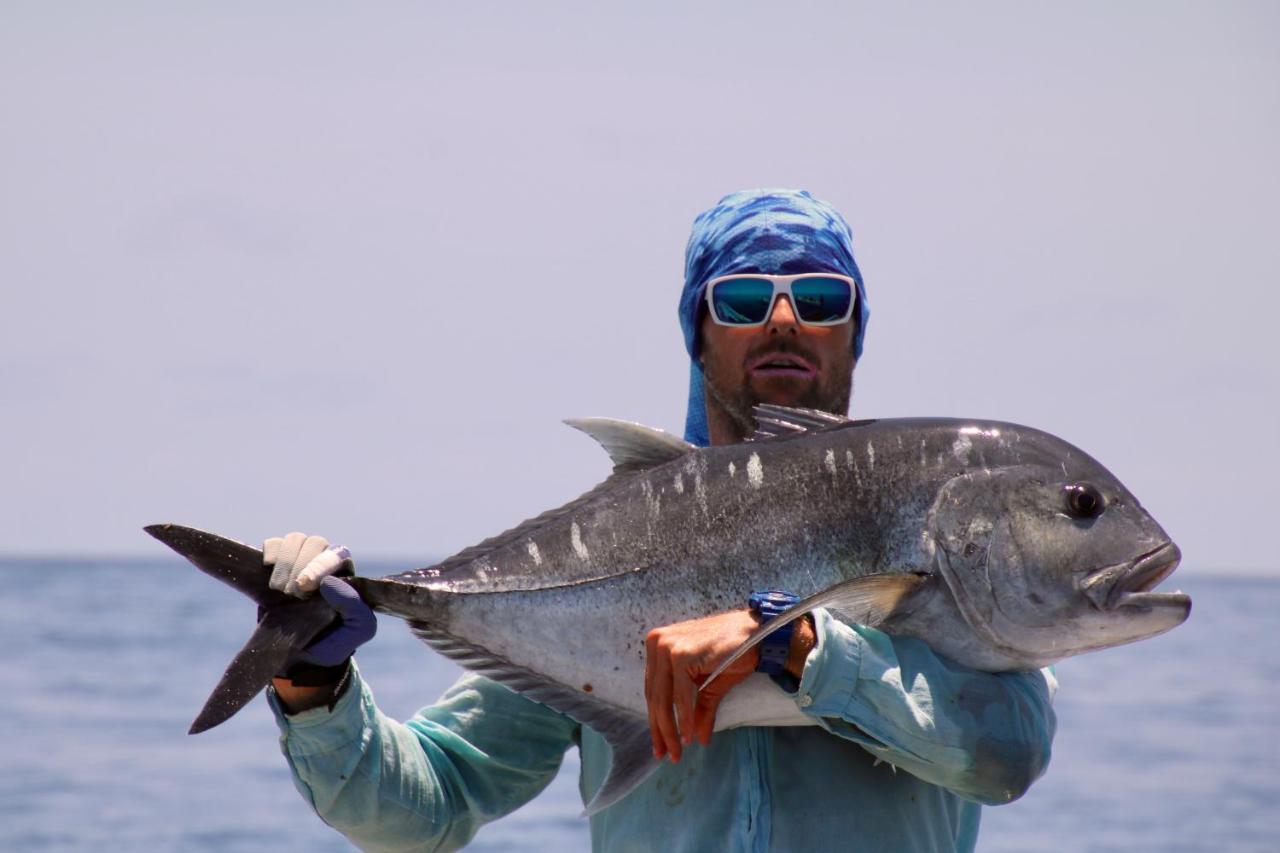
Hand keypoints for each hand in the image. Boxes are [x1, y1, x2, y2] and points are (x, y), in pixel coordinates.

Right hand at [262, 533, 376, 712]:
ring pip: (296, 540)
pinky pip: (274, 544)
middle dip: (299, 565)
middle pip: (315, 543)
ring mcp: (299, 564)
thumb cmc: (332, 643)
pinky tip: (267, 567)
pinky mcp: (276, 567)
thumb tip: (330, 582)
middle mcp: (324, 565)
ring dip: (285, 560)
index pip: (338, 554)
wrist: (296, 658)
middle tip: (291, 593)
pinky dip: (271, 551)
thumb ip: (356, 609)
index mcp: (346, 576)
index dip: (320, 564)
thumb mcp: (357, 632)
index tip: (305, 586)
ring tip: (278, 589)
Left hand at [644, 609, 762, 762]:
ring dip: (670, 729)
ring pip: (662, 698)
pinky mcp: (680, 653)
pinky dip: (684, 718)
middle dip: (661, 730)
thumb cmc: (733, 653)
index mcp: (658, 645)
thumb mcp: (709, 685)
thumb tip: (696, 738)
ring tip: (678, 751)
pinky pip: (679, 694)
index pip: (653, 690)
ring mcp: (667, 646)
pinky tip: (687, 737)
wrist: (756, 634)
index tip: (661, 746)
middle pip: (655, 696)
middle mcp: (657, 643)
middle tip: (667, 755)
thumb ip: (698, 708)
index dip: (656, 720)